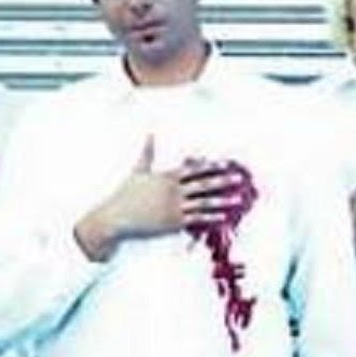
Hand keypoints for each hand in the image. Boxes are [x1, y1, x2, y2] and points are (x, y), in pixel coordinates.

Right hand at [74, 136, 246, 259]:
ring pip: (204, 202)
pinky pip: (196, 219)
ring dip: (222, 200)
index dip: (211, 166)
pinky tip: (223, 216)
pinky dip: (211, 218)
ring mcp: (174, 207)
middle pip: (203, 184)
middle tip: (239, 177)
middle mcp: (173, 191)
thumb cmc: (126, 194)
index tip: (225, 163)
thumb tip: (149, 133)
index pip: (194, 169)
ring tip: (238, 198)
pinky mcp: (173, 223)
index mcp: (167, 177)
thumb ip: (148, 152)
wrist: (116, 218)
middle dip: (223, 180)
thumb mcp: (138, 171)